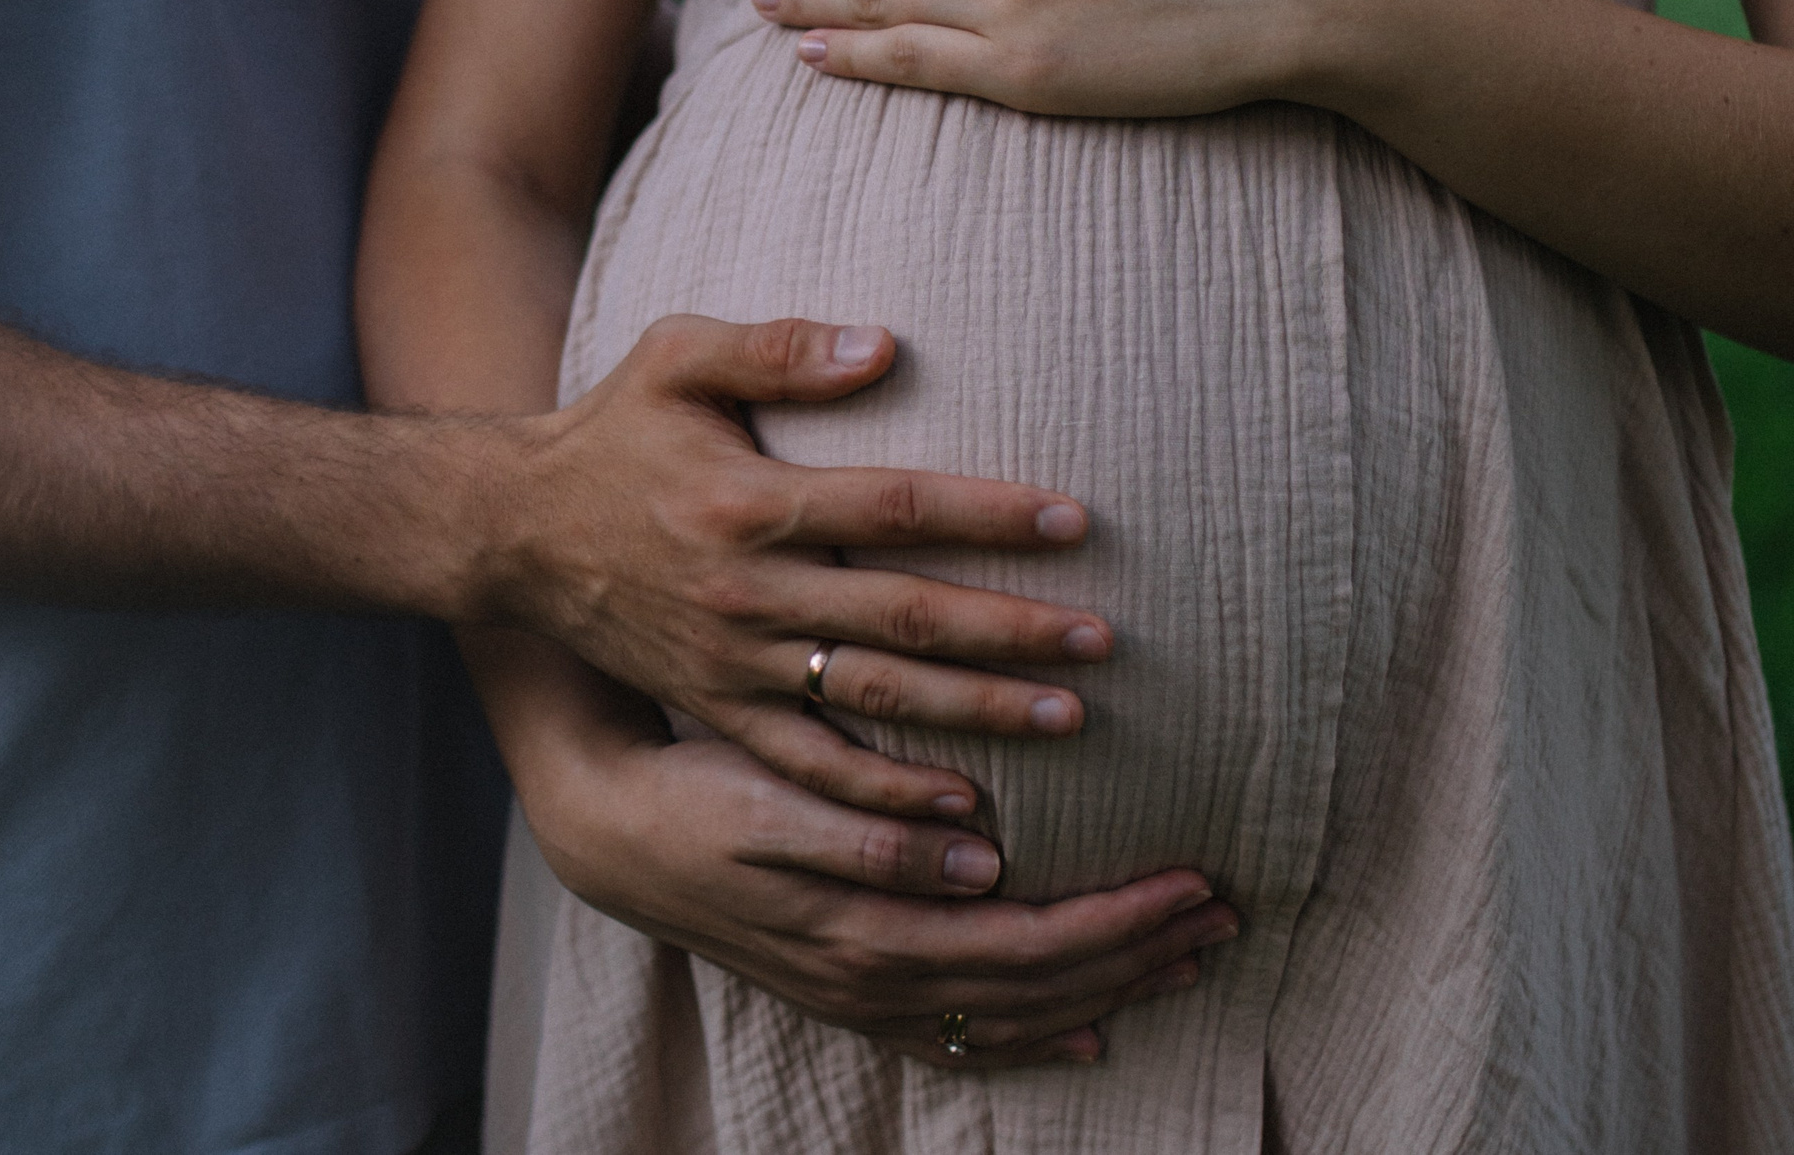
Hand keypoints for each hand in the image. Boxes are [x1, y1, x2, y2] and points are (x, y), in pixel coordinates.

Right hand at [484, 313, 1111, 818]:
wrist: (511, 529)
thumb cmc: (611, 429)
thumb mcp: (677, 355)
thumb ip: (779, 348)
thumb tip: (885, 345)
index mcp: (750, 499)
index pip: (894, 508)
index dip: (987, 514)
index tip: (1075, 519)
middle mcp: (748, 590)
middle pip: (905, 616)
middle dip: (1012, 630)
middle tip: (1103, 640)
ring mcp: (734, 662)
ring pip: (876, 696)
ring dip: (977, 712)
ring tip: (1069, 718)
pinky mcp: (718, 709)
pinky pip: (812, 764)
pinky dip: (885, 793)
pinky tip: (961, 806)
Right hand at [526, 721, 1239, 1068]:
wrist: (612, 832)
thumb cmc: (697, 796)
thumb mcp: (774, 801)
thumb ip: (873, 835)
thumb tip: (977, 856)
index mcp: (871, 935)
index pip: (1033, 945)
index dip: (1121, 920)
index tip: (1195, 878)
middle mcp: (877, 984)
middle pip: (1042, 989)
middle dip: (1140, 953)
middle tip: (1224, 910)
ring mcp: (864, 1000)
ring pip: (1014, 1019)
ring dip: (1109, 990)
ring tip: (1184, 958)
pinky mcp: (849, 992)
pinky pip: (963, 1037)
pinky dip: (1035, 1038)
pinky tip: (1084, 1033)